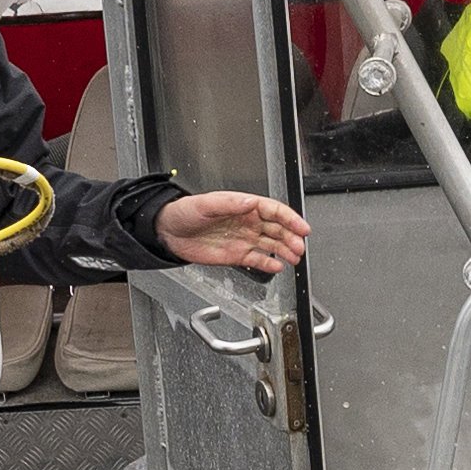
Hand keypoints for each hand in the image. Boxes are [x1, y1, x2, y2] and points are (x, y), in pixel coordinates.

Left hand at [157, 191, 309, 275]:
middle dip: (291, 238)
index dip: (290, 218)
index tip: (301, 227)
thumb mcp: (206, 204)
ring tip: (294, 258)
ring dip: (285, 251)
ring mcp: (244, 239)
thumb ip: (229, 203)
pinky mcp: (237, 255)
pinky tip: (277, 267)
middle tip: (299, 247)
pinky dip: (268, 264)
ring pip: (271, 245)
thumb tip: (250, 202)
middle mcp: (247, 223)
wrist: (168, 232)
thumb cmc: (184, 212)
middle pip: (277, 229)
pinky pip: (257, 259)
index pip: (274, 211)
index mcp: (243, 206)